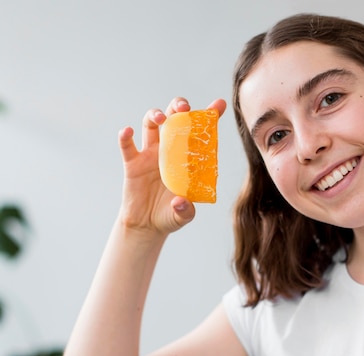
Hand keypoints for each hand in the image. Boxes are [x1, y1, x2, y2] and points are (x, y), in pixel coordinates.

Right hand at [117, 97, 226, 235]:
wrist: (147, 225)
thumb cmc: (171, 214)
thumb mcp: (183, 215)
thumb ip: (185, 210)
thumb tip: (180, 202)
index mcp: (188, 156)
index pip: (200, 131)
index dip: (209, 115)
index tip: (219, 104)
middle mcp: (170, 149)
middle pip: (174, 118)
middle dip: (178, 107)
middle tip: (184, 108)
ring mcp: (150, 154)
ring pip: (151, 124)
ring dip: (155, 115)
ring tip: (161, 118)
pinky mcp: (133, 163)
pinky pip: (127, 146)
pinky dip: (125, 136)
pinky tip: (128, 131)